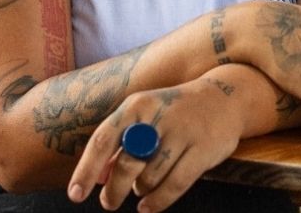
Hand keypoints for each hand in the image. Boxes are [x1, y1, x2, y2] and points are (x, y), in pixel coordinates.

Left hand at [67, 77, 245, 212]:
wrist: (224, 98)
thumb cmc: (174, 112)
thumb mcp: (144, 116)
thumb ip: (119, 143)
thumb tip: (96, 177)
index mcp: (137, 105)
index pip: (103, 139)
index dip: (86, 170)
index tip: (76, 196)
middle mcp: (158, 116)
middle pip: (127, 164)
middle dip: (114, 190)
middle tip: (109, 203)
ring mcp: (183, 132)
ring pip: (150, 178)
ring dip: (141, 190)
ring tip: (141, 189)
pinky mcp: (203, 149)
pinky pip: (174, 185)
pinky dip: (157, 201)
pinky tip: (148, 206)